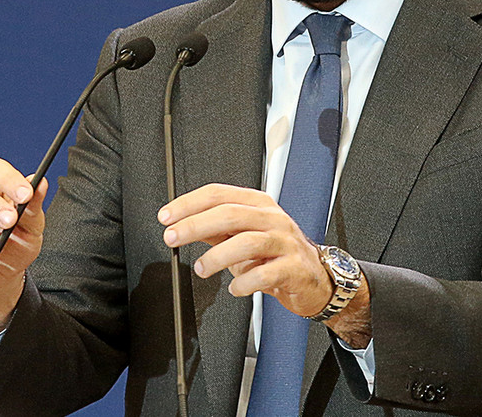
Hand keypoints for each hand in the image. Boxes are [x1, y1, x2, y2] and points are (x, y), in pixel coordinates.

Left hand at [158, 184, 331, 317]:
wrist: (314, 278)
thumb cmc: (277, 253)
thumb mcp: (245, 234)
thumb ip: (217, 228)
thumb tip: (183, 224)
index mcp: (258, 204)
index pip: (219, 194)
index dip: (189, 203)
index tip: (167, 216)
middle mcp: (272, 218)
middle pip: (230, 214)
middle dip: (196, 225)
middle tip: (173, 237)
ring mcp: (285, 242)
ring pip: (247, 242)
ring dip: (217, 256)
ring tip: (202, 268)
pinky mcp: (293, 268)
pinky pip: (264, 274)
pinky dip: (244, 283)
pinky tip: (235, 288)